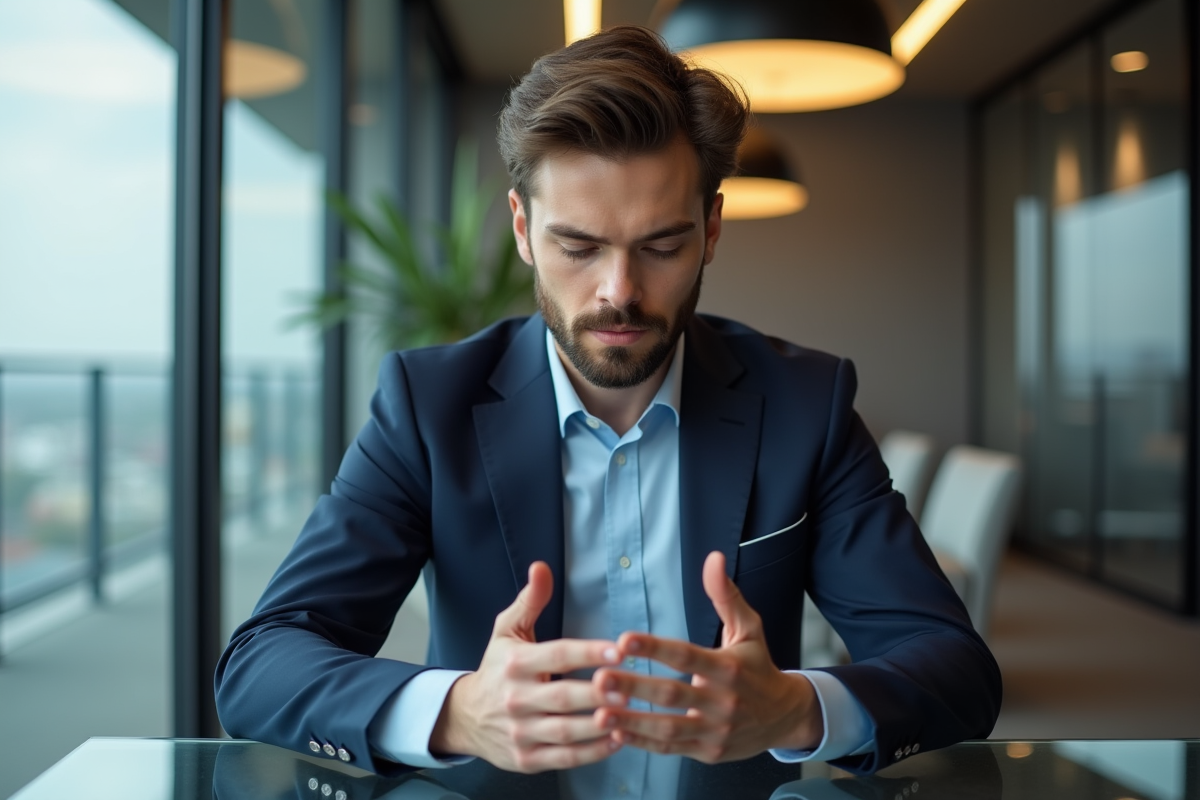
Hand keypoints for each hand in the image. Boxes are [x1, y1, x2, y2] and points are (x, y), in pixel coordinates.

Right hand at [429, 561, 624, 771]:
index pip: (556, 656)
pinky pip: (564, 758)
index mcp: (515, 663)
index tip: (619, 650)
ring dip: (598, 726)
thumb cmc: (496, 668)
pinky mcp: (526, 759)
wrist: (465, 716)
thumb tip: (542, 567)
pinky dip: (592, 753)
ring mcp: (520, 732)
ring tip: (629, 716)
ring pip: (565, 732)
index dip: (588, 653)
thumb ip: (530, 600)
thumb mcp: (507, 630)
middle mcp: (516, 698)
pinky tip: (616, 740)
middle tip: (629, 688)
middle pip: (563, 697)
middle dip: (597, 694)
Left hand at [592, 551, 823, 761]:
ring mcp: (715, 730)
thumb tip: (712, 558)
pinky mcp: (708, 752)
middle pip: (672, 694)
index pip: (686, 655)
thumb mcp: (749, 628)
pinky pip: (671, 749)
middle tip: (600, 678)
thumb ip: (725, 596)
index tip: (624, 640)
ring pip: (668, 728)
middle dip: (634, 687)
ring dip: (632, 721)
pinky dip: (643, 743)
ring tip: (600, 712)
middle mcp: (722, 701)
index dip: (655, 648)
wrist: (785, 717)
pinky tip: (615, 734)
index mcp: (727, 667)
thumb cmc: (758, 667)